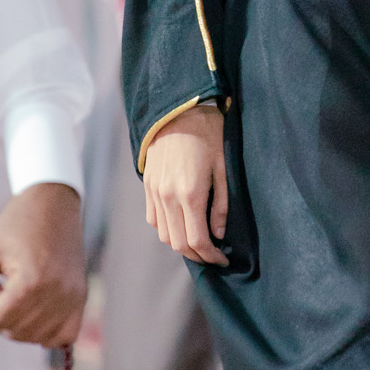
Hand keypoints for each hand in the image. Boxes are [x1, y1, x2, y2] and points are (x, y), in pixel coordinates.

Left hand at [0, 182, 86, 348]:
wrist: (53, 205)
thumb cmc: (15, 226)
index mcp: (31, 281)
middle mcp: (57, 294)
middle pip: (16, 330)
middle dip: (2, 313)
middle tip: (6, 285)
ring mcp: (72, 298)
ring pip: (37, 337)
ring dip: (21, 323)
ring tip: (21, 294)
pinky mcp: (81, 298)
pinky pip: (64, 336)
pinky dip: (47, 332)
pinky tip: (37, 312)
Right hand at [142, 104, 227, 263]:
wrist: (178, 110)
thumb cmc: (208, 136)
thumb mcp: (223, 169)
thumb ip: (220, 205)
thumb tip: (219, 234)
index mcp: (189, 194)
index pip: (197, 240)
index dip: (210, 256)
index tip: (223, 259)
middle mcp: (167, 197)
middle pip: (178, 243)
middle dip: (197, 255)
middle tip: (213, 256)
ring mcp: (154, 192)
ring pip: (163, 235)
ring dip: (181, 244)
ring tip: (199, 242)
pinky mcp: (147, 186)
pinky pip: (153, 219)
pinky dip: (167, 229)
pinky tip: (182, 225)